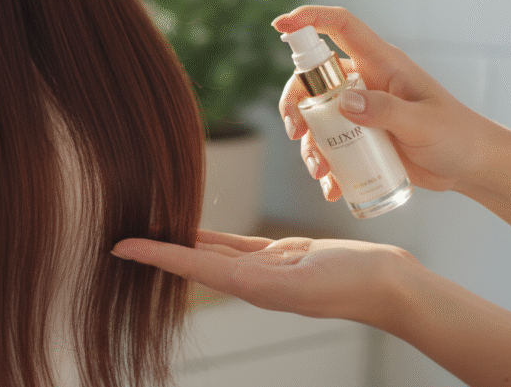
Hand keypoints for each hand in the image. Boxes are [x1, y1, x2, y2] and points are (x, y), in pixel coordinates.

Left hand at [112, 229, 416, 327]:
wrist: (390, 285)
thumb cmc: (355, 283)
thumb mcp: (306, 279)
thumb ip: (266, 276)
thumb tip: (221, 275)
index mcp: (251, 286)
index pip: (190, 267)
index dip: (154, 255)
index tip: (119, 246)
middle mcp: (250, 280)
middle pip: (191, 262)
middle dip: (157, 248)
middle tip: (122, 232)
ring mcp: (264, 269)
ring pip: (210, 251)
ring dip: (180, 240)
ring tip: (150, 224)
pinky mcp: (280, 256)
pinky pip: (235, 244)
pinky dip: (211, 236)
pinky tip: (193, 229)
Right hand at [273, 5, 494, 199]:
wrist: (470, 167)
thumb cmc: (457, 136)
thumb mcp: (423, 123)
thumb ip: (385, 110)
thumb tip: (344, 102)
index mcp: (382, 64)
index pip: (341, 27)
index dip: (310, 20)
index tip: (280, 26)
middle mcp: (365, 82)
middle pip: (312, 78)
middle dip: (295, 104)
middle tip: (295, 132)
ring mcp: (360, 111)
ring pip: (316, 117)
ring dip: (309, 144)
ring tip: (320, 172)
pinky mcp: (359, 138)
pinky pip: (329, 146)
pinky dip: (324, 166)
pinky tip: (332, 187)